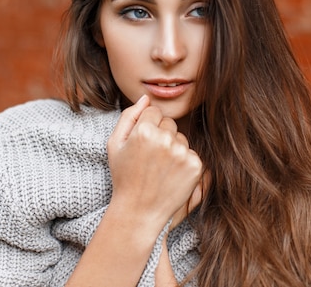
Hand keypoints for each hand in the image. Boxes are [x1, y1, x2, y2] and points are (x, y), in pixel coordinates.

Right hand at [107, 95, 202, 225]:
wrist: (139, 211)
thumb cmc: (124, 177)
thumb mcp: (114, 144)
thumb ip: (129, 116)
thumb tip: (146, 98)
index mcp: (144, 130)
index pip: (154, 112)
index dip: (147, 127)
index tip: (142, 145)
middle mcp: (165, 139)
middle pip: (170, 124)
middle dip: (162, 135)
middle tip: (150, 158)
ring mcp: (182, 153)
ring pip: (182, 138)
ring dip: (174, 148)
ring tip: (160, 169)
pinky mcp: (195, 166)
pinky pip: (191, 153)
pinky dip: (184, 163)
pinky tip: (171, 176)